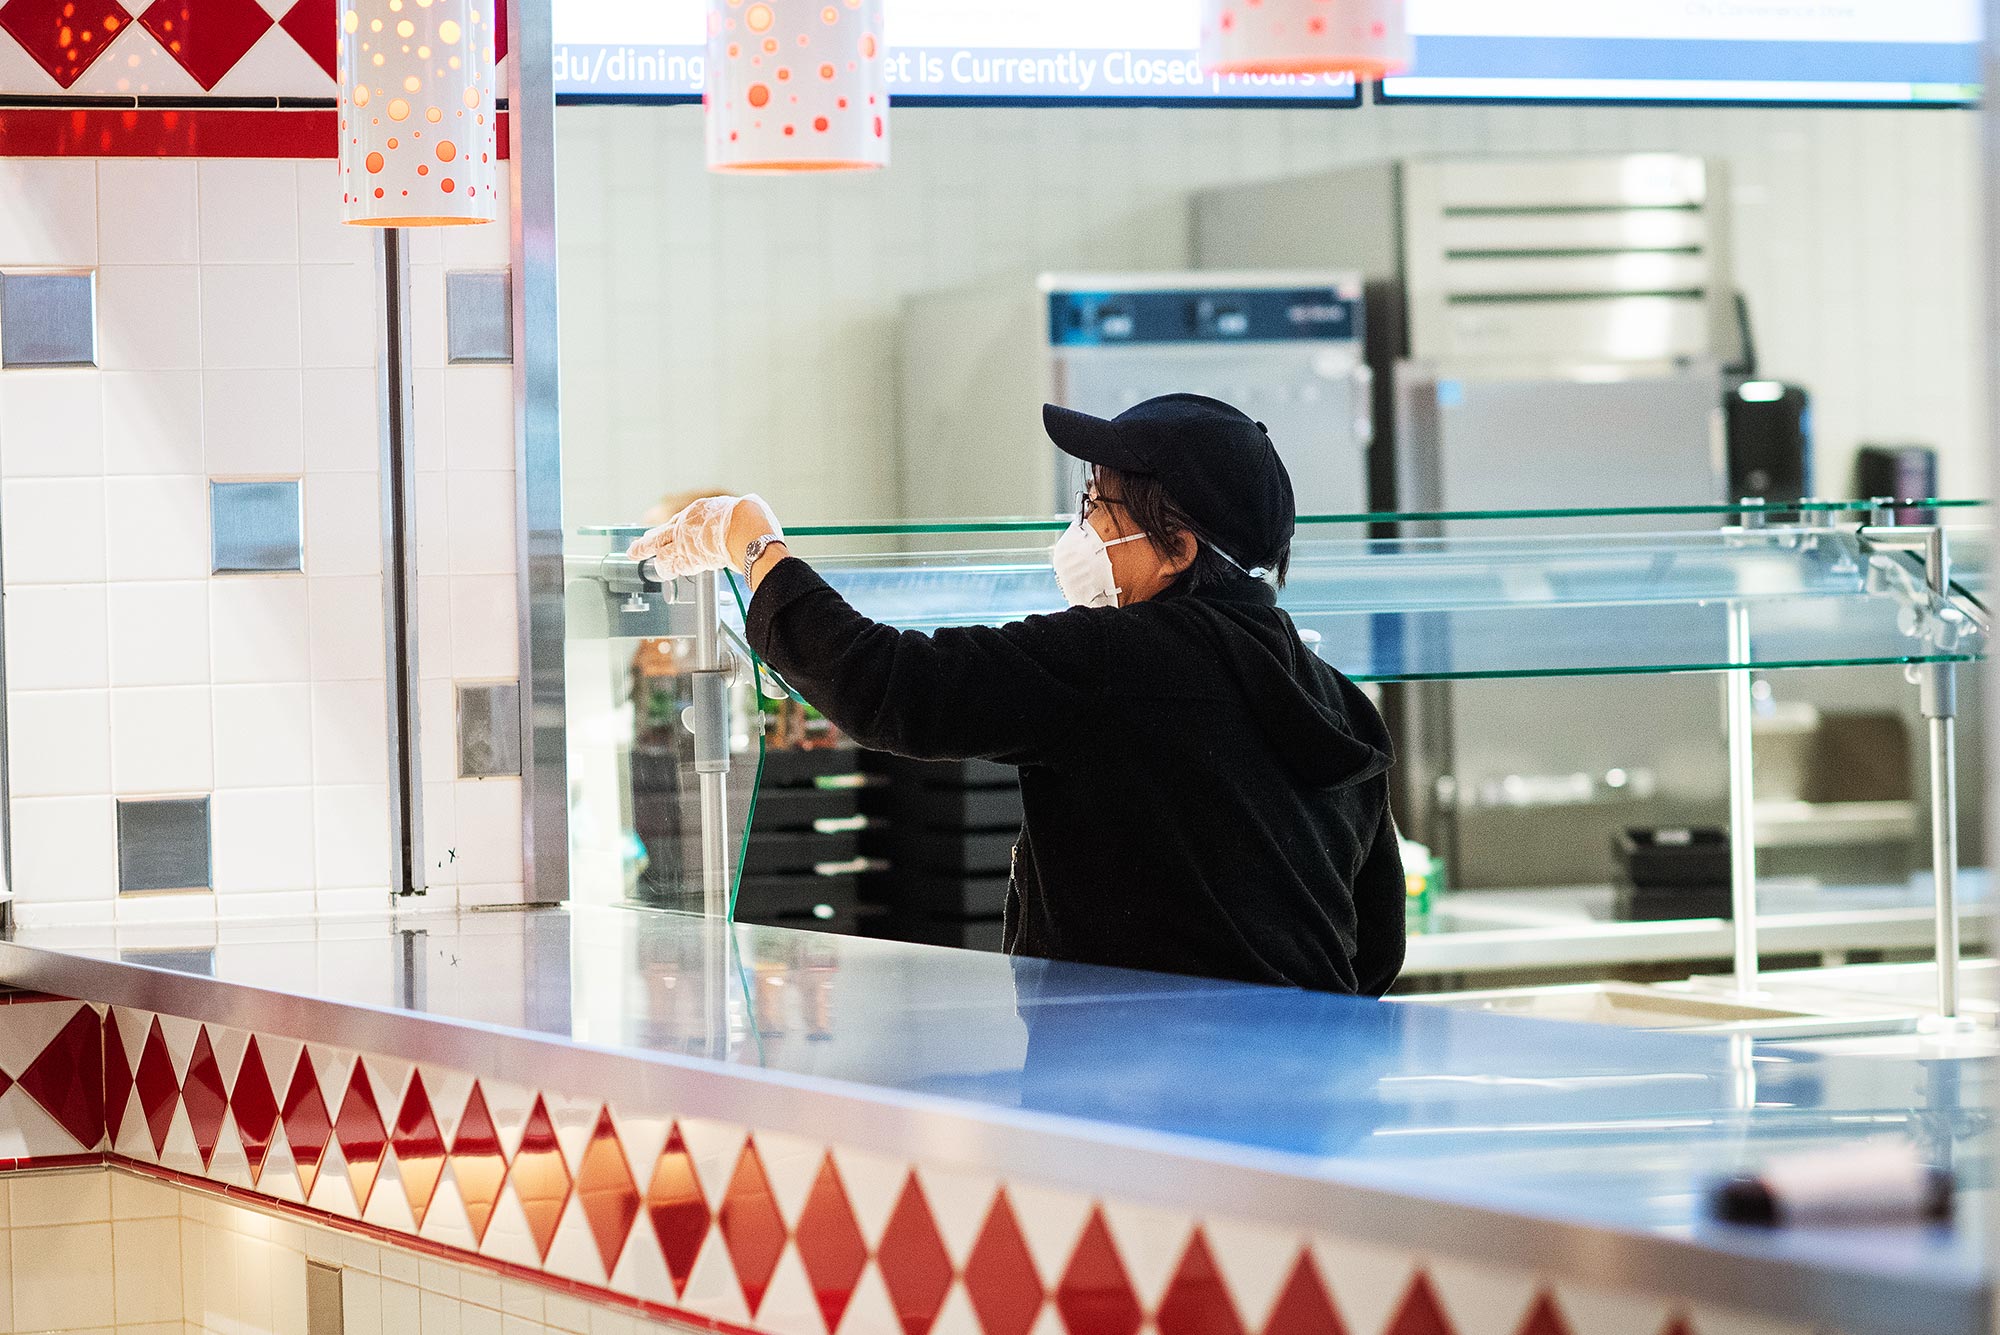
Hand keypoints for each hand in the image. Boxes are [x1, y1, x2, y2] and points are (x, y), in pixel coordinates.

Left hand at [627, 494, 783, 580]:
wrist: (747, 530)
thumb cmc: (751, 520)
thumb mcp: (744, 509)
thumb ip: (740, 517)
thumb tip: (751, 516)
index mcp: (700, 510)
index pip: (680, 521)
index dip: (673, 529)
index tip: (668, 532)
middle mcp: (687, 523)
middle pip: (661, 533)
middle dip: (647, 542)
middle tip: (635, 548)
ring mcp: (684, 541)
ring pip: (659, 549)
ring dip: (649, 554)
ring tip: (636, 556)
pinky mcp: (687, 557)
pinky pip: (672, 565)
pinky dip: (666, 569)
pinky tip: (662, 572)